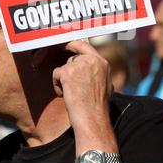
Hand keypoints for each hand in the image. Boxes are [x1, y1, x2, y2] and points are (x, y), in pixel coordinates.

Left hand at [52, 40, 117, 155]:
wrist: (92, 118)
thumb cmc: (98, 107)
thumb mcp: (106, 84)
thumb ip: (98, 72)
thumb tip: (91, 67)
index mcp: (102, 63)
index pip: (85, 46)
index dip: (73, 45)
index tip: (65, 44)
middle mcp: (91, 60)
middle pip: (72, 58)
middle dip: (68, 71)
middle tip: (69, 83)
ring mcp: (79, 65)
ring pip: (64, 67)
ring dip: (64, 80)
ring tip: (72, 94)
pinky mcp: (67, 72)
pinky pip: (56, 74)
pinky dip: (57, 85)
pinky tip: (65, 95)